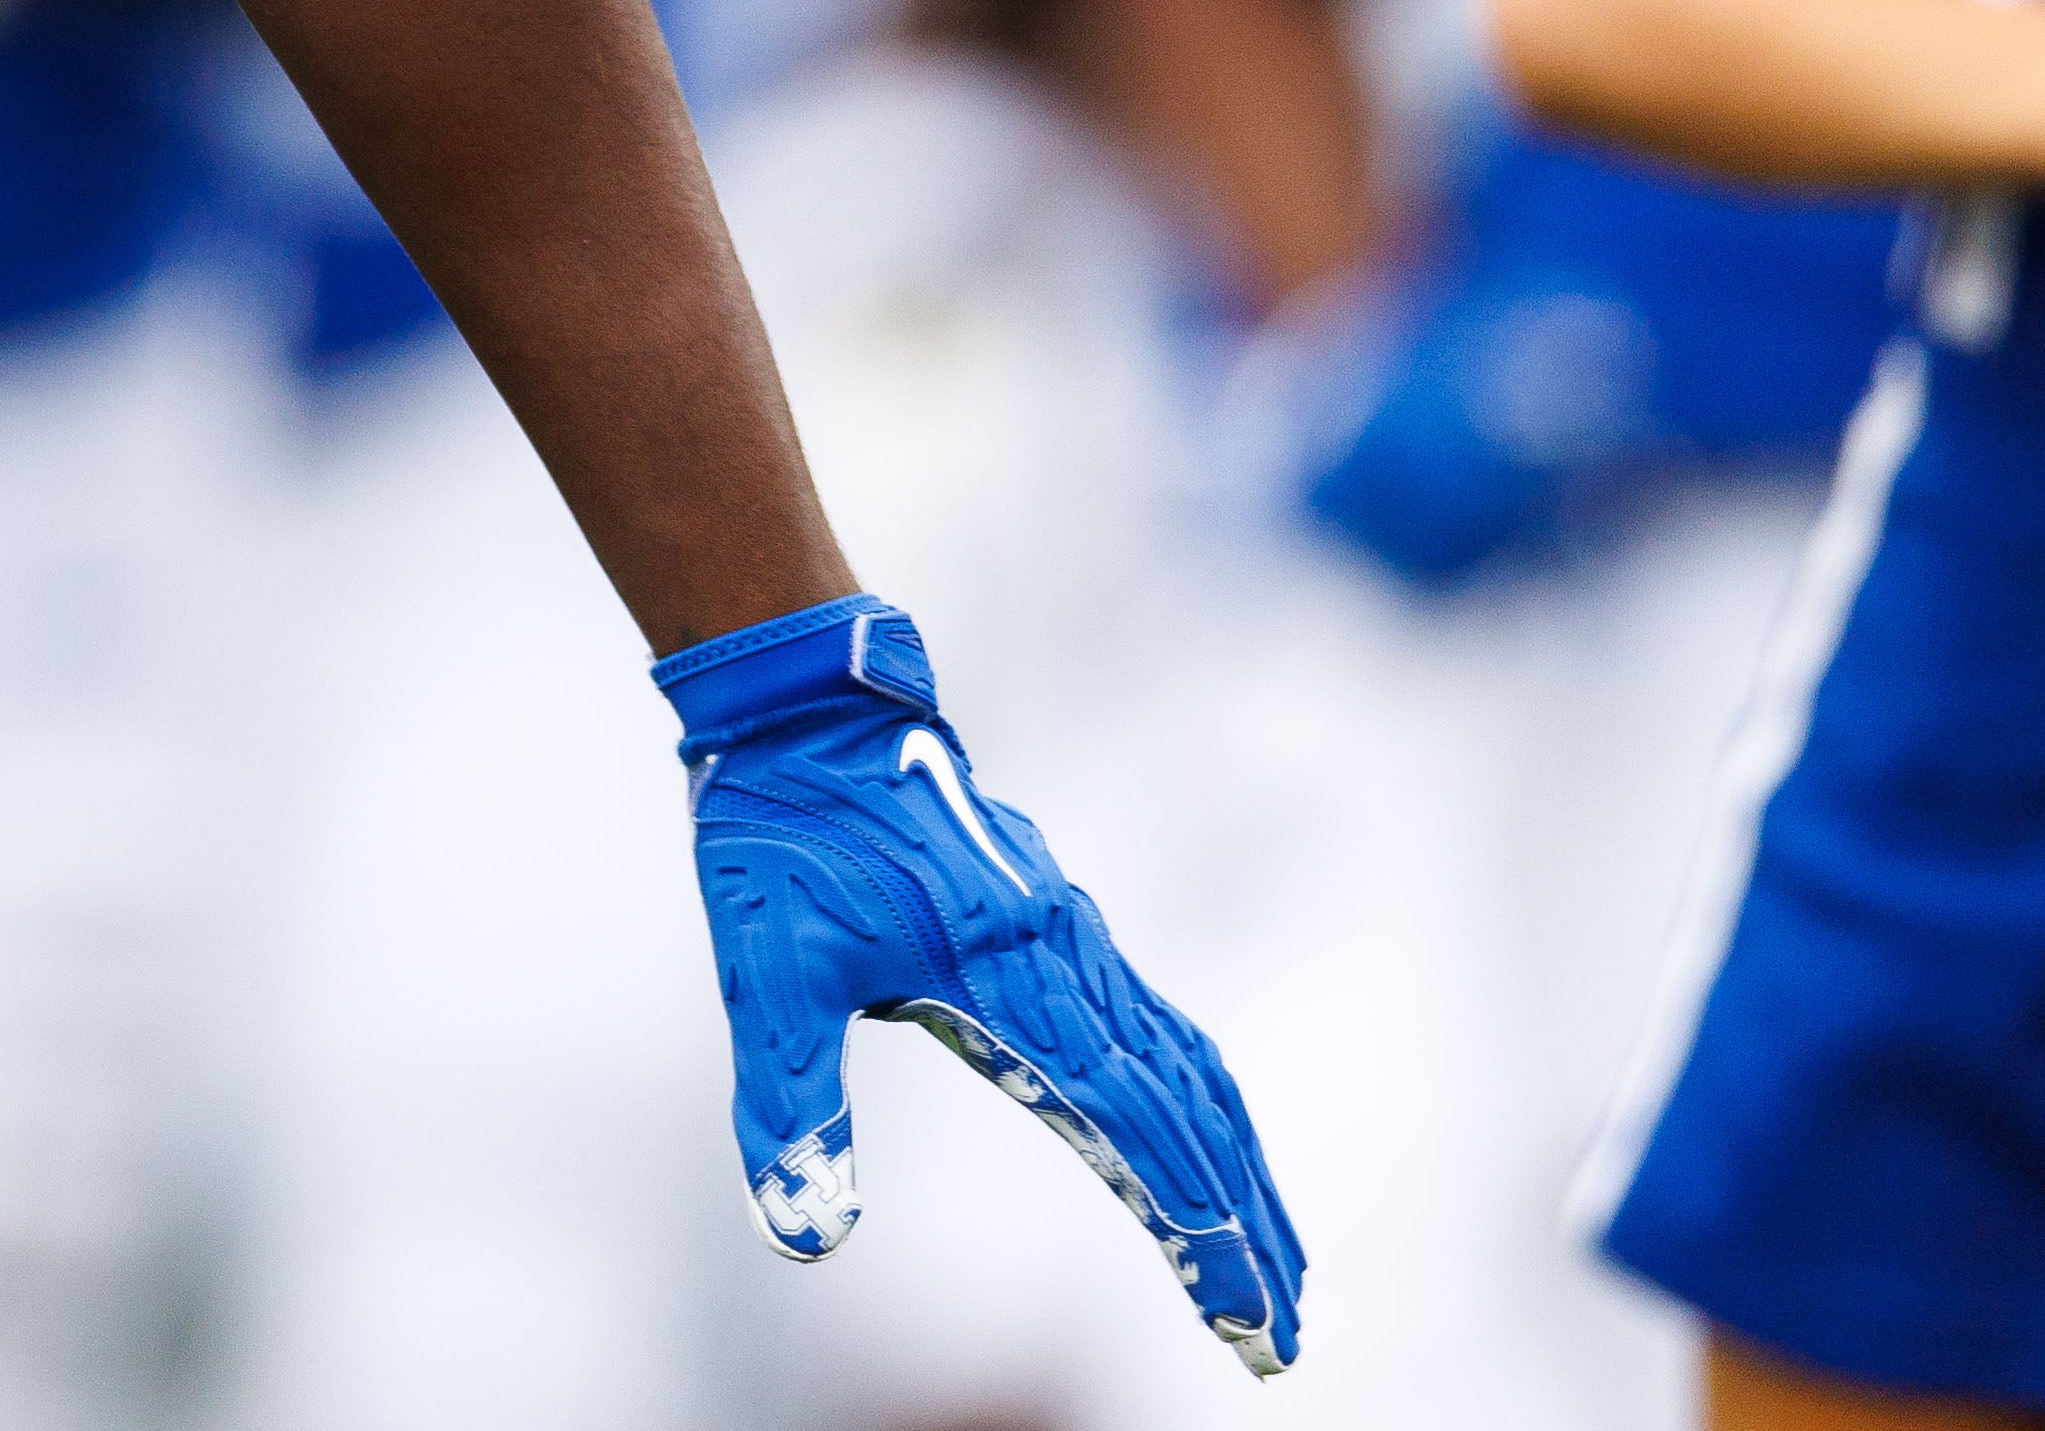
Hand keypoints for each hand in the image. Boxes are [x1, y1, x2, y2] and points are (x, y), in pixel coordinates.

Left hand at [666, 593, 1303, 1376]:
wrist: (801, 708)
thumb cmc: (777, 837)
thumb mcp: (762, 975)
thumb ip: (790, 1108)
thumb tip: (803, 1238)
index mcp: (1010, 975)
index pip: (1133, 1127)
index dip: (1197, 1225)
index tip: (1246, 1315)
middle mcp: (1067, 958)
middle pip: (1190, 1112)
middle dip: (1245, 1227)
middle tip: (1282, 1335)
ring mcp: (1074, 939)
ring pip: (1190, 1071)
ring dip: (1239, 1172)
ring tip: (1276, 1267)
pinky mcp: (1061, 928)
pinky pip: (1160, 1028)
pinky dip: (1203, 1105)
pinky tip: (1216, 1147)